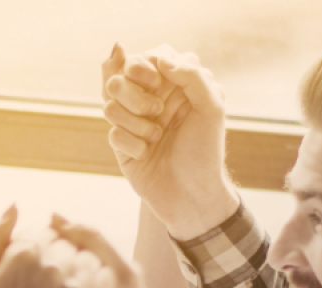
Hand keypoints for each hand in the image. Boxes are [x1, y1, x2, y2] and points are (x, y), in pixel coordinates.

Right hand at [0, 217, 111, 287]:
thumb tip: (14, 204)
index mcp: (23, 254)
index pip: (45, 233)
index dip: (39, 252)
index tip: (31, 274)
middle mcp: (53, 265)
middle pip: (68, 244)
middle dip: (59, 259)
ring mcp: (77, 287)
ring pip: (88, 259)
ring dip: (78, 270)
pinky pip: (102, 280)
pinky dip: (94, 286)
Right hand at [103, 45, 238, 239]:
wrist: (190, 195)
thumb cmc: (205, 151)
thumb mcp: (211, 108)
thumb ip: (192, 76)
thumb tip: (160, 59)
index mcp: (174, 84)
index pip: (147, 57)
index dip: (144, 67)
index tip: (158, 85)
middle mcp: (151, 98)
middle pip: (119, 76)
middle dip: (134, 95)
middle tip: (157, 112)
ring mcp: (133, 120)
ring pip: (109, 103)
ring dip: (134, 122)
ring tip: (156, 137)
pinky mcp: (121, 142)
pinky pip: (112, 132)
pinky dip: (131, 144)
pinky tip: (146, 155)